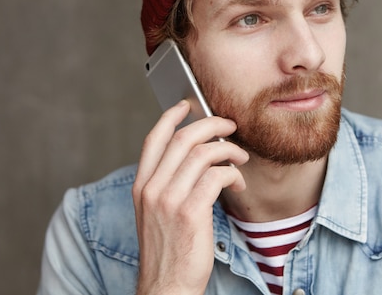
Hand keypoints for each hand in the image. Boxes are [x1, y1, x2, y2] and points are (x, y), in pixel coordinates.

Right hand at [132, 100, 248, 294]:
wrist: (167, 286)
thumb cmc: (169, 250)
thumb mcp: (158, 212)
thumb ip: (170, 183)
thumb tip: (198, 155)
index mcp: (142, 186)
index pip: (154, 138)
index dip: (172, 116)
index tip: (188, 104)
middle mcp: (152, 188)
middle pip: (184, 138)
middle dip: (212, 124)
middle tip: (230, 127)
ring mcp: (169, 199)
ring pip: (204, 153)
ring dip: (229, 150)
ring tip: (240, 158)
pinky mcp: (191, 212)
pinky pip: (217, 175)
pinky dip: (232, 173)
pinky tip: (237, 182)